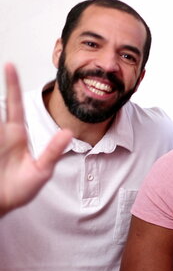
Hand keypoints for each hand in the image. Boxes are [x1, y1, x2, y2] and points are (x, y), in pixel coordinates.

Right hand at [0, 63, 71, 214]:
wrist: (2, 206)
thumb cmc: (20, 190)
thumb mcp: (41, 171)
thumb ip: (53, 151)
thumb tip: (68, 132)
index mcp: (15, 135)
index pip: (14, 105)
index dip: (12, 85)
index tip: (10, 65)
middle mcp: (0, 135)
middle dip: (3, 86)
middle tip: (7, 64)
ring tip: (5, 109)